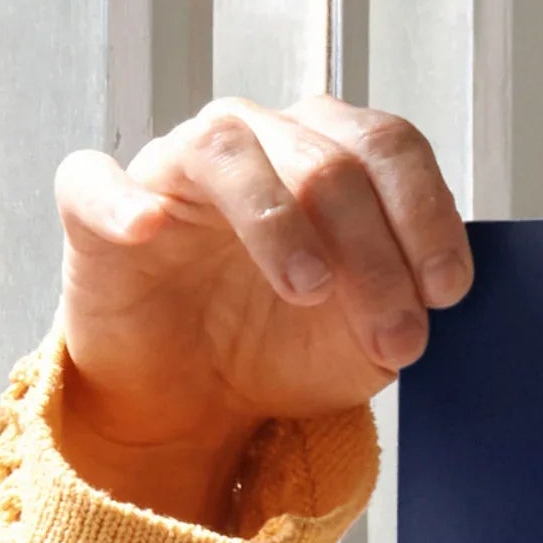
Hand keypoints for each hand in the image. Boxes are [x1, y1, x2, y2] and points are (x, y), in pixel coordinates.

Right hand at [50, 97, 471, 525]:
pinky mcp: (97, 208)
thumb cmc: (282, 347)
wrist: (196, 400)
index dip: (425, 213)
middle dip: (373, 254)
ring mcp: (174, 168)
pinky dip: (122, 200)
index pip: (388, 147)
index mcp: (328, 155)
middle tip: (394, 335)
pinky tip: (149, 228)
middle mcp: (256, 141)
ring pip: (228, 151)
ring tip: (309, 290)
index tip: (447, 291)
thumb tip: (429, 294)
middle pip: (326, 159)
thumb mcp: (366, 340)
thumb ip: (403, 305)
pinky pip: (95, 182)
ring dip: (278, 221)